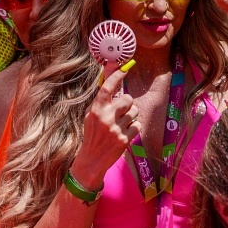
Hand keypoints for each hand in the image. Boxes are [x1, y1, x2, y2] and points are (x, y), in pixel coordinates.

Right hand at [71, 65, 138, 183]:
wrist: (92, 159)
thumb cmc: (92, 134)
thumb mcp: (90, 115)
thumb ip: (101, 100)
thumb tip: (111, 81)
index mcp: (96, 110)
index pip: (108, 88)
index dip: (117, 76)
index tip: (125, 68)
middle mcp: (106, 117)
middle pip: (128, 99)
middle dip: (128, 103)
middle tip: (122, 110)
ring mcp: (115, 129)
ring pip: (134, 112)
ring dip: (131, 116)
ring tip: (122, 123)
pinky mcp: (124, 139)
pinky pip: (137, 125)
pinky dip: (133, 128)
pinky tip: (124, 132)